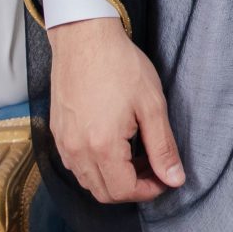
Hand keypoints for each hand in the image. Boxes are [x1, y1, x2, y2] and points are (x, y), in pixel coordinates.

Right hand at [47, 14, 184, 203]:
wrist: (85, 38)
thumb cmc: (120, 66)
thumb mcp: (152, 106)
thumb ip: (163, 148)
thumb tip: (175, 179)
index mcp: (102, 146)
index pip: (124, 191)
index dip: (149, 191)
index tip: (165, 177)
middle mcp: (76, 150)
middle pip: (104, 193)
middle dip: (132, 188)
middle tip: (153, 167)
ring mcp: (63, 142)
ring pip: (88, 181)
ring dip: (113, 179)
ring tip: (137, 155)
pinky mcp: (57, 132)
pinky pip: (76, 165)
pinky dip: (96, 167)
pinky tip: (114, 145)